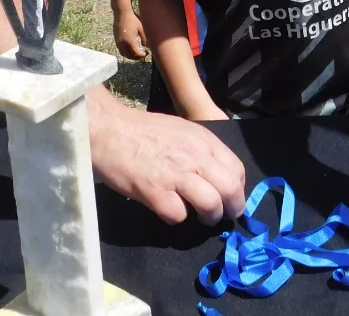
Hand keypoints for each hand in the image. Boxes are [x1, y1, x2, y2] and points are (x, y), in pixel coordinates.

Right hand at [90, 98, 245, 224]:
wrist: (110, 130)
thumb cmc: (143, 131)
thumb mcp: (182, 130)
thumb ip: (201, 150)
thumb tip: (216, 174)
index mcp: (203, 140)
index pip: (236, 169)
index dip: (239, 189)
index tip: (232, 198)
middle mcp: (194, 156)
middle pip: (230, 189)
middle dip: (232, 208)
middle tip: (224, 216)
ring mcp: (176, 175)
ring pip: (211, 205)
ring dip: (210, 217)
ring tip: (202, 218)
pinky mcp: (155, 192)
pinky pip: (178, 215)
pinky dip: (176, 216)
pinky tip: (169, 209)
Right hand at [112, 9, 147, 59]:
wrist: (122, 13)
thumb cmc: (133, 19)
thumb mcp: (141, 28)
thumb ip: (145, 39)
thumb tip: (147, 47)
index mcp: (130, 41)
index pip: (136, 53)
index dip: (142, 55)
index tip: (147, 53)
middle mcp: (122, 43)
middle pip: (130, 56)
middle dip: (137, 57)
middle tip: (143, 54)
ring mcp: (118, 42)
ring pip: (124, 54)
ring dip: (131, 56)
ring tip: (137, 53)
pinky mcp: (116, 40)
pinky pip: (120, 50)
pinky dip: (126, 52)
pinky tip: (131, 49)